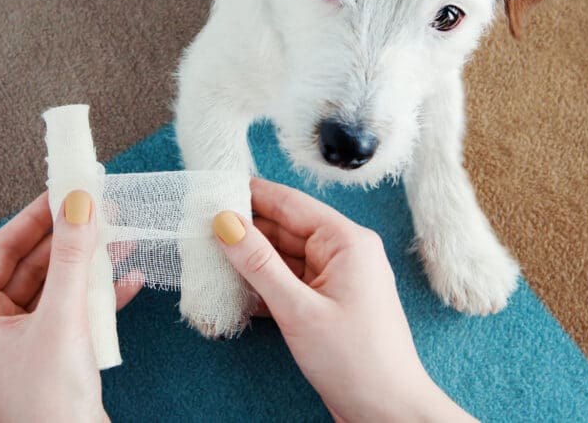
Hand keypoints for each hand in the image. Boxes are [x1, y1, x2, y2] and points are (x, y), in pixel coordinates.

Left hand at [0, 191, 141, 422]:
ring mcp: (19, 341)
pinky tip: (128, 280)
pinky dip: (97, 294)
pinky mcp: (49, 352)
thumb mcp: (62, 318)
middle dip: (69, 240)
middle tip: (98, 208)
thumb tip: (79, 203)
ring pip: (55, 285)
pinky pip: (71, 310)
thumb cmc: (50, 404)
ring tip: (121, 238)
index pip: (0, 250)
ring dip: (88, 264)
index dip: (34, 217)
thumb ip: (71, 257)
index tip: (64, 190)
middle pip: (31, 265)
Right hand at [213, 179, 475, 421]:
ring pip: (283, 257)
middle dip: (244, 228)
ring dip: (250, 259)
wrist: (388, 412)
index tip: (212, 188)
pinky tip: (232, 288)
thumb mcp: (298, 309)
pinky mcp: (327, 304)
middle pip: (284, 228)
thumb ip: (259, 264)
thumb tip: (226, 223)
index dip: (250, 194)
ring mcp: (336, 279)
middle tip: (199, 225)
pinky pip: (289, 283)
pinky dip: (263, 285)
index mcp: (346, 241)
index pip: (290, 203)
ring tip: (207, 254)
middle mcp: (344, 253)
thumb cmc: (356, 362)